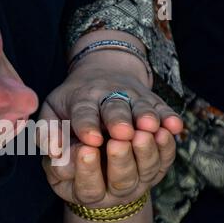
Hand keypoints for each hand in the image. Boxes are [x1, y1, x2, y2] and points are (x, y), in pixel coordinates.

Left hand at [39, 59, 182, 148]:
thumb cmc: (71, 103)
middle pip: (114, 108)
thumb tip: (53, 151)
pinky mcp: (152, 100)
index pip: (82, 112)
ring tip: (150, 129)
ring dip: (147, 117)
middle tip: (122, 135)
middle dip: (119, 120)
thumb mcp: (52, 111)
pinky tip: (176, 127)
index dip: (87, 125)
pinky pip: (163, 108)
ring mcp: (133, 96)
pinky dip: (169, 116)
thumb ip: (48, 131)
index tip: (91, 141)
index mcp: (81, 99)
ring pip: (141, 107)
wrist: (102, 71)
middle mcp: (108, 95)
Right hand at [42, 128, 174, 206]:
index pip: (86, 188)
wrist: (96, 118)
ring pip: (146, 172)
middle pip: (121, 183)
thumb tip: (55, 149)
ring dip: (146, 152)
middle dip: (120, 161)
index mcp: (82, 190)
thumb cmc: (67, 124)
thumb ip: (47, 137)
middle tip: (119, 139)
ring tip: (143, 131)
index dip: (87, 170)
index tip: (86, 148)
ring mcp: (136, 181)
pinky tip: (165, 129)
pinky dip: (167, 145)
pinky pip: (165, 159)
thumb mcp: (49, 131)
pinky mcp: (155, 167)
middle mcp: (111, 191)